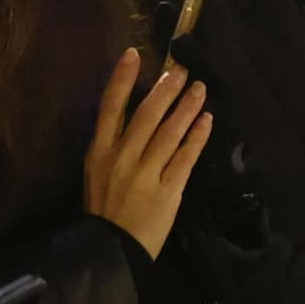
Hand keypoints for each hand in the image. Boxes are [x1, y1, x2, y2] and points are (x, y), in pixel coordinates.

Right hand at [82, 51, 214, 259]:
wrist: (110, 249)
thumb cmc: (104, 209)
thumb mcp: (97, 171)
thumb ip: (113, 144)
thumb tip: (133, 113)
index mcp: (100, 151)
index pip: (109, 107)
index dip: (122, 79)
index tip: (134, 54)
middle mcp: (122, 158)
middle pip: (146, 115)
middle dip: (165, 89)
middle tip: (181, 69)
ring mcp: (145, 175)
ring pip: (169, 133)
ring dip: (186, 108)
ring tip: (199, 89)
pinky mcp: (167, 192)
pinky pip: (185, 159)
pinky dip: (197, 138)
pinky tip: (207, 121)